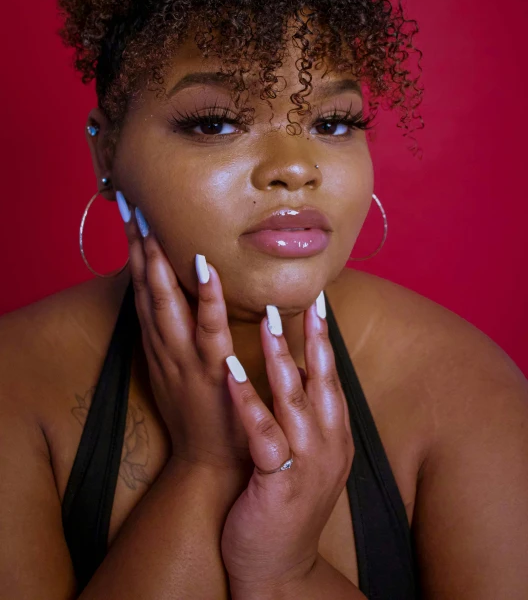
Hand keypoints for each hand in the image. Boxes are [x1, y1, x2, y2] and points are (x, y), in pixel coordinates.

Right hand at [123, 204, 250, 473]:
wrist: (210, 461)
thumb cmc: (199, 409)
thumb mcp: (177, 369)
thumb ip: (177, 334)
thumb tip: (183, 296)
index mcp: (159, 343)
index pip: (141, 289)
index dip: (134, 253)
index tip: (131, 217)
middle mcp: (165, 346)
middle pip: (145, 289)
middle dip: (138, 248)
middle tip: (131, 208)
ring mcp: (186, 357)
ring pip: (167, 304)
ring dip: (158, 265)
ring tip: (154, 229)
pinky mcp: (212, 369)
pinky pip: (208, 328)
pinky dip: (206, 297)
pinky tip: (207, 267)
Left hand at [220, 296, 354, 592]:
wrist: (280, 569)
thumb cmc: (285, 505)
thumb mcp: (304, 458)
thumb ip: (303, 418)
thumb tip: (290, 371)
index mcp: (334, 436)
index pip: (330, 378)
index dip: (324, 340)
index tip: (320, 304)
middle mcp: (327, 445)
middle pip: (321, 381)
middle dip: (314, 338)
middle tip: (305, 299)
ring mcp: (307, 464)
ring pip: (294, 399)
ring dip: (280, 357)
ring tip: (269, 321)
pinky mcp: (279, 483)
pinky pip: (263, 433)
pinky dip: (248, 399)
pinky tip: (233, 371)